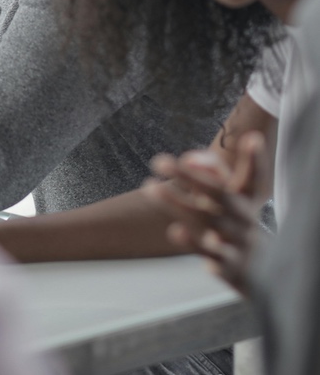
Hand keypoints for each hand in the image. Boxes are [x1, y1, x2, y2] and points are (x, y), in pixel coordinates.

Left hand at [142, 131, 267, 294]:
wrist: (260, 273)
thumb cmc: (237, 222)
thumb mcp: (234, 197)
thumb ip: (213, 170)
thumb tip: (188, 158)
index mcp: (248, 199)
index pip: (254, 176)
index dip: (255, 160)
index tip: (251, 138)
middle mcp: (245, 219)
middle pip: (219, 194)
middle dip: (190, 176)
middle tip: (159, 160)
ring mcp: (237, 243)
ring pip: (207, 222)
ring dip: (179, 205)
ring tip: (152, 189)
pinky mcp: (227, 266)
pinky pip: (209, 255)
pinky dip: (194, 244)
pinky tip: (175, 232)